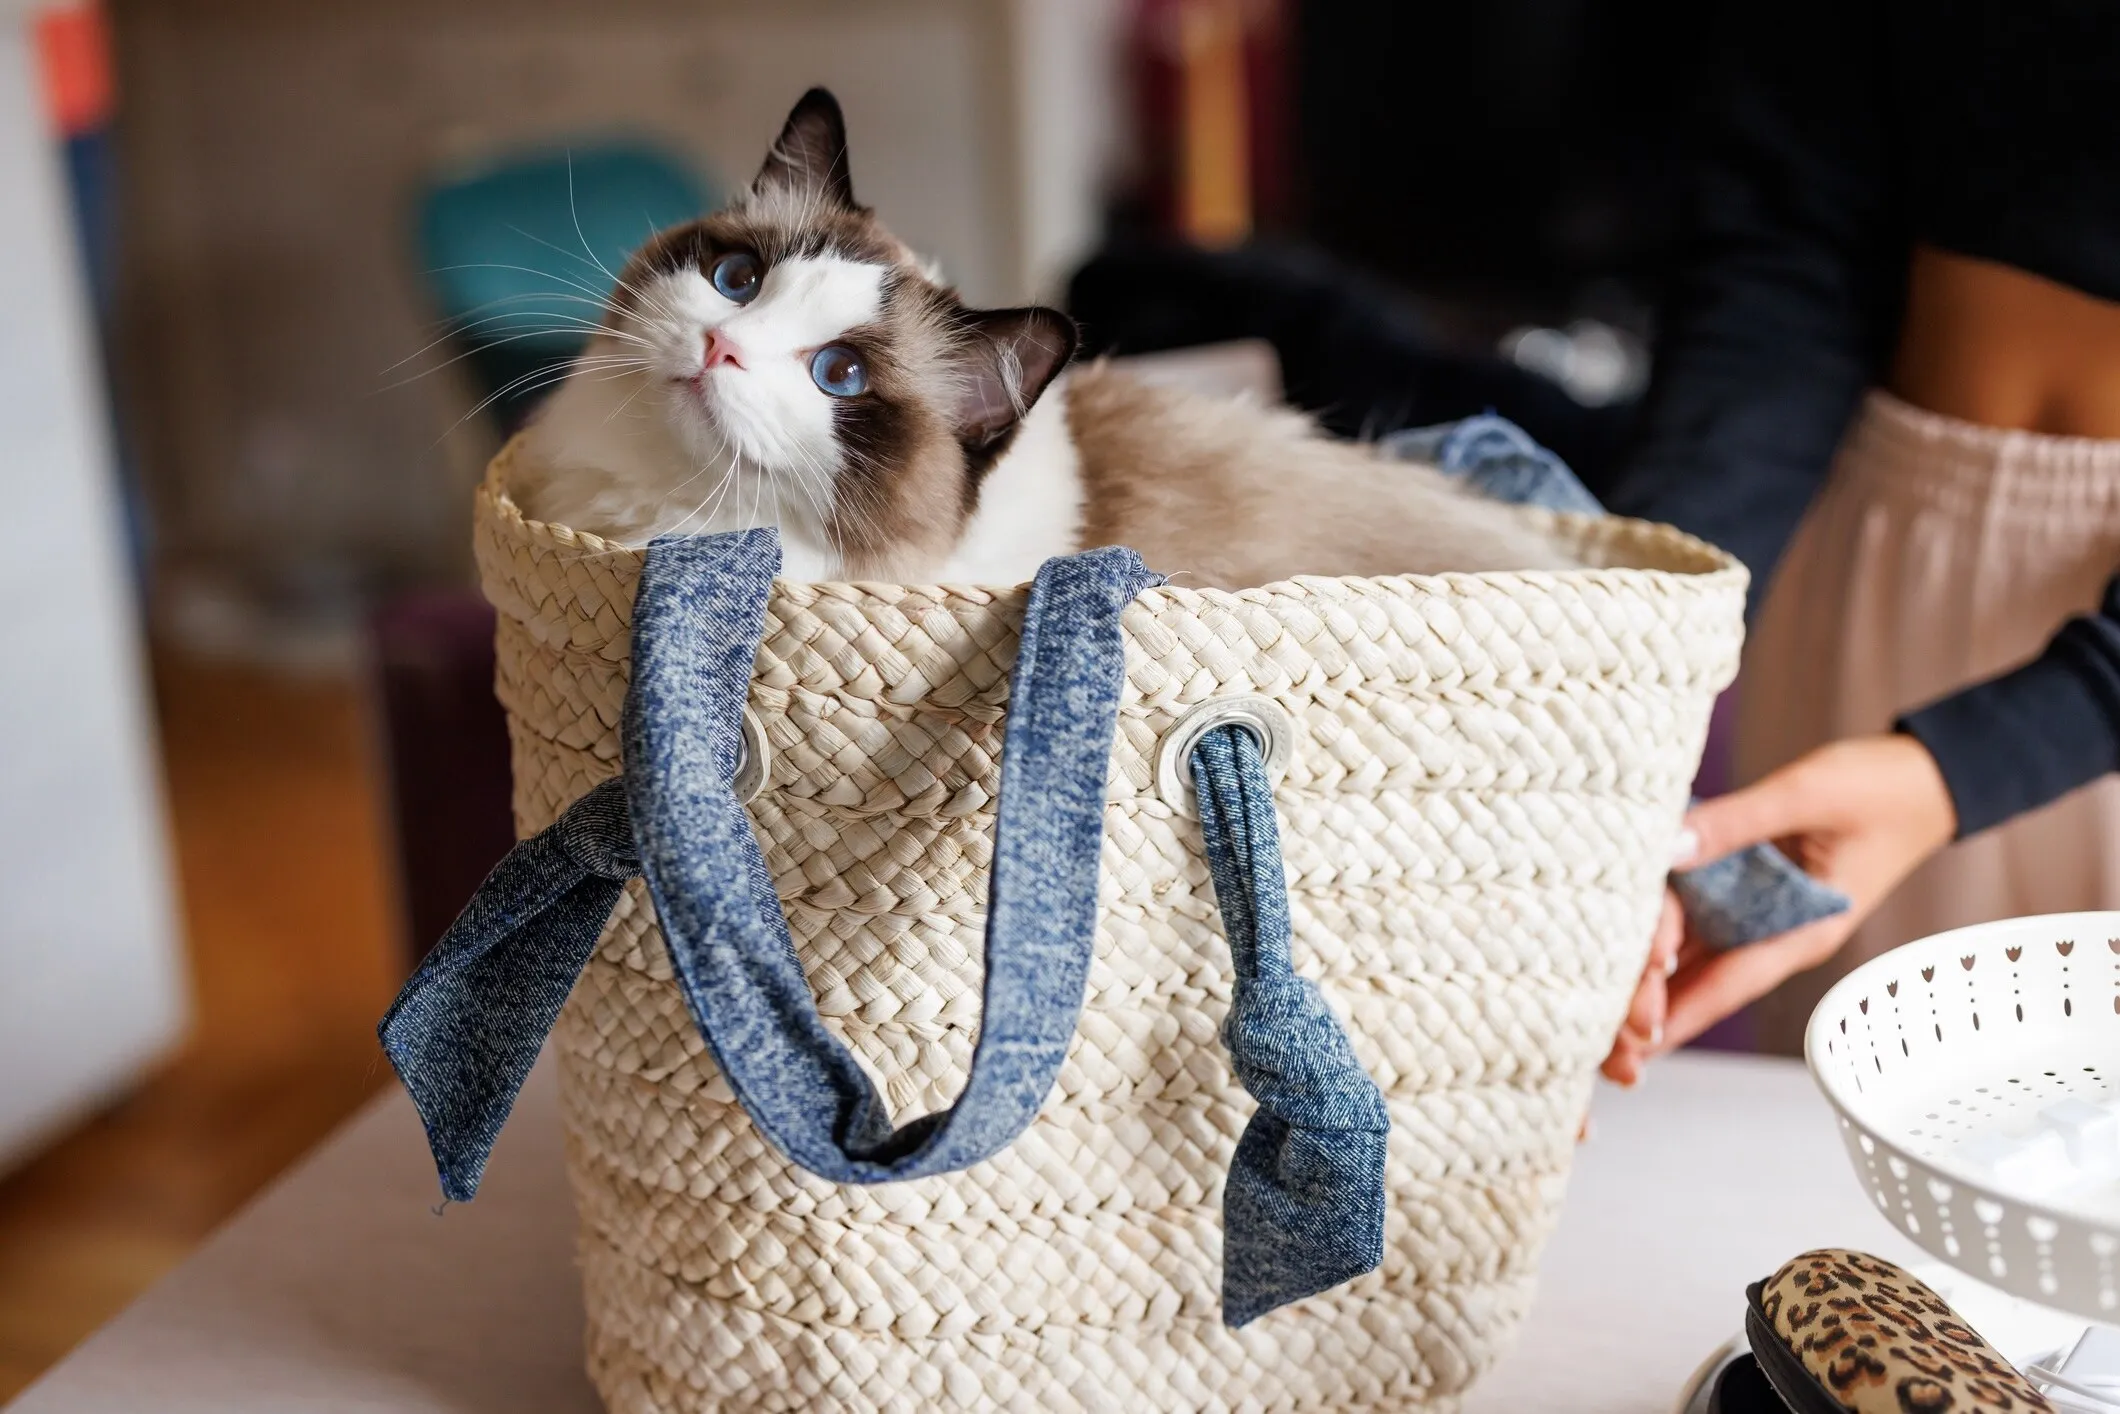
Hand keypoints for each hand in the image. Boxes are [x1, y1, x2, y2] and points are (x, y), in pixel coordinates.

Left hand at [1600, 733, 1957, 1083]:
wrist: (1925, 777)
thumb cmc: (1881, 789)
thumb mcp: (1808, 795)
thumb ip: (1739, 820)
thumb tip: (1667, 844)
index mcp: (1803, 930)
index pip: (1726, 984)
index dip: (1676, 1015)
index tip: (1630, 1045)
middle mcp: (1776, 930)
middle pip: (1698, 976)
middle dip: (1646, 1005)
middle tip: (1592, 1037)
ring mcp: (1760, 910)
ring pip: (1689, 950)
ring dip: (1641, 974)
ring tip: (1583, 1006)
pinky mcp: (1747, 883)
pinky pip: (1693, 910)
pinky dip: (1655, 923)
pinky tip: (1605, 935)